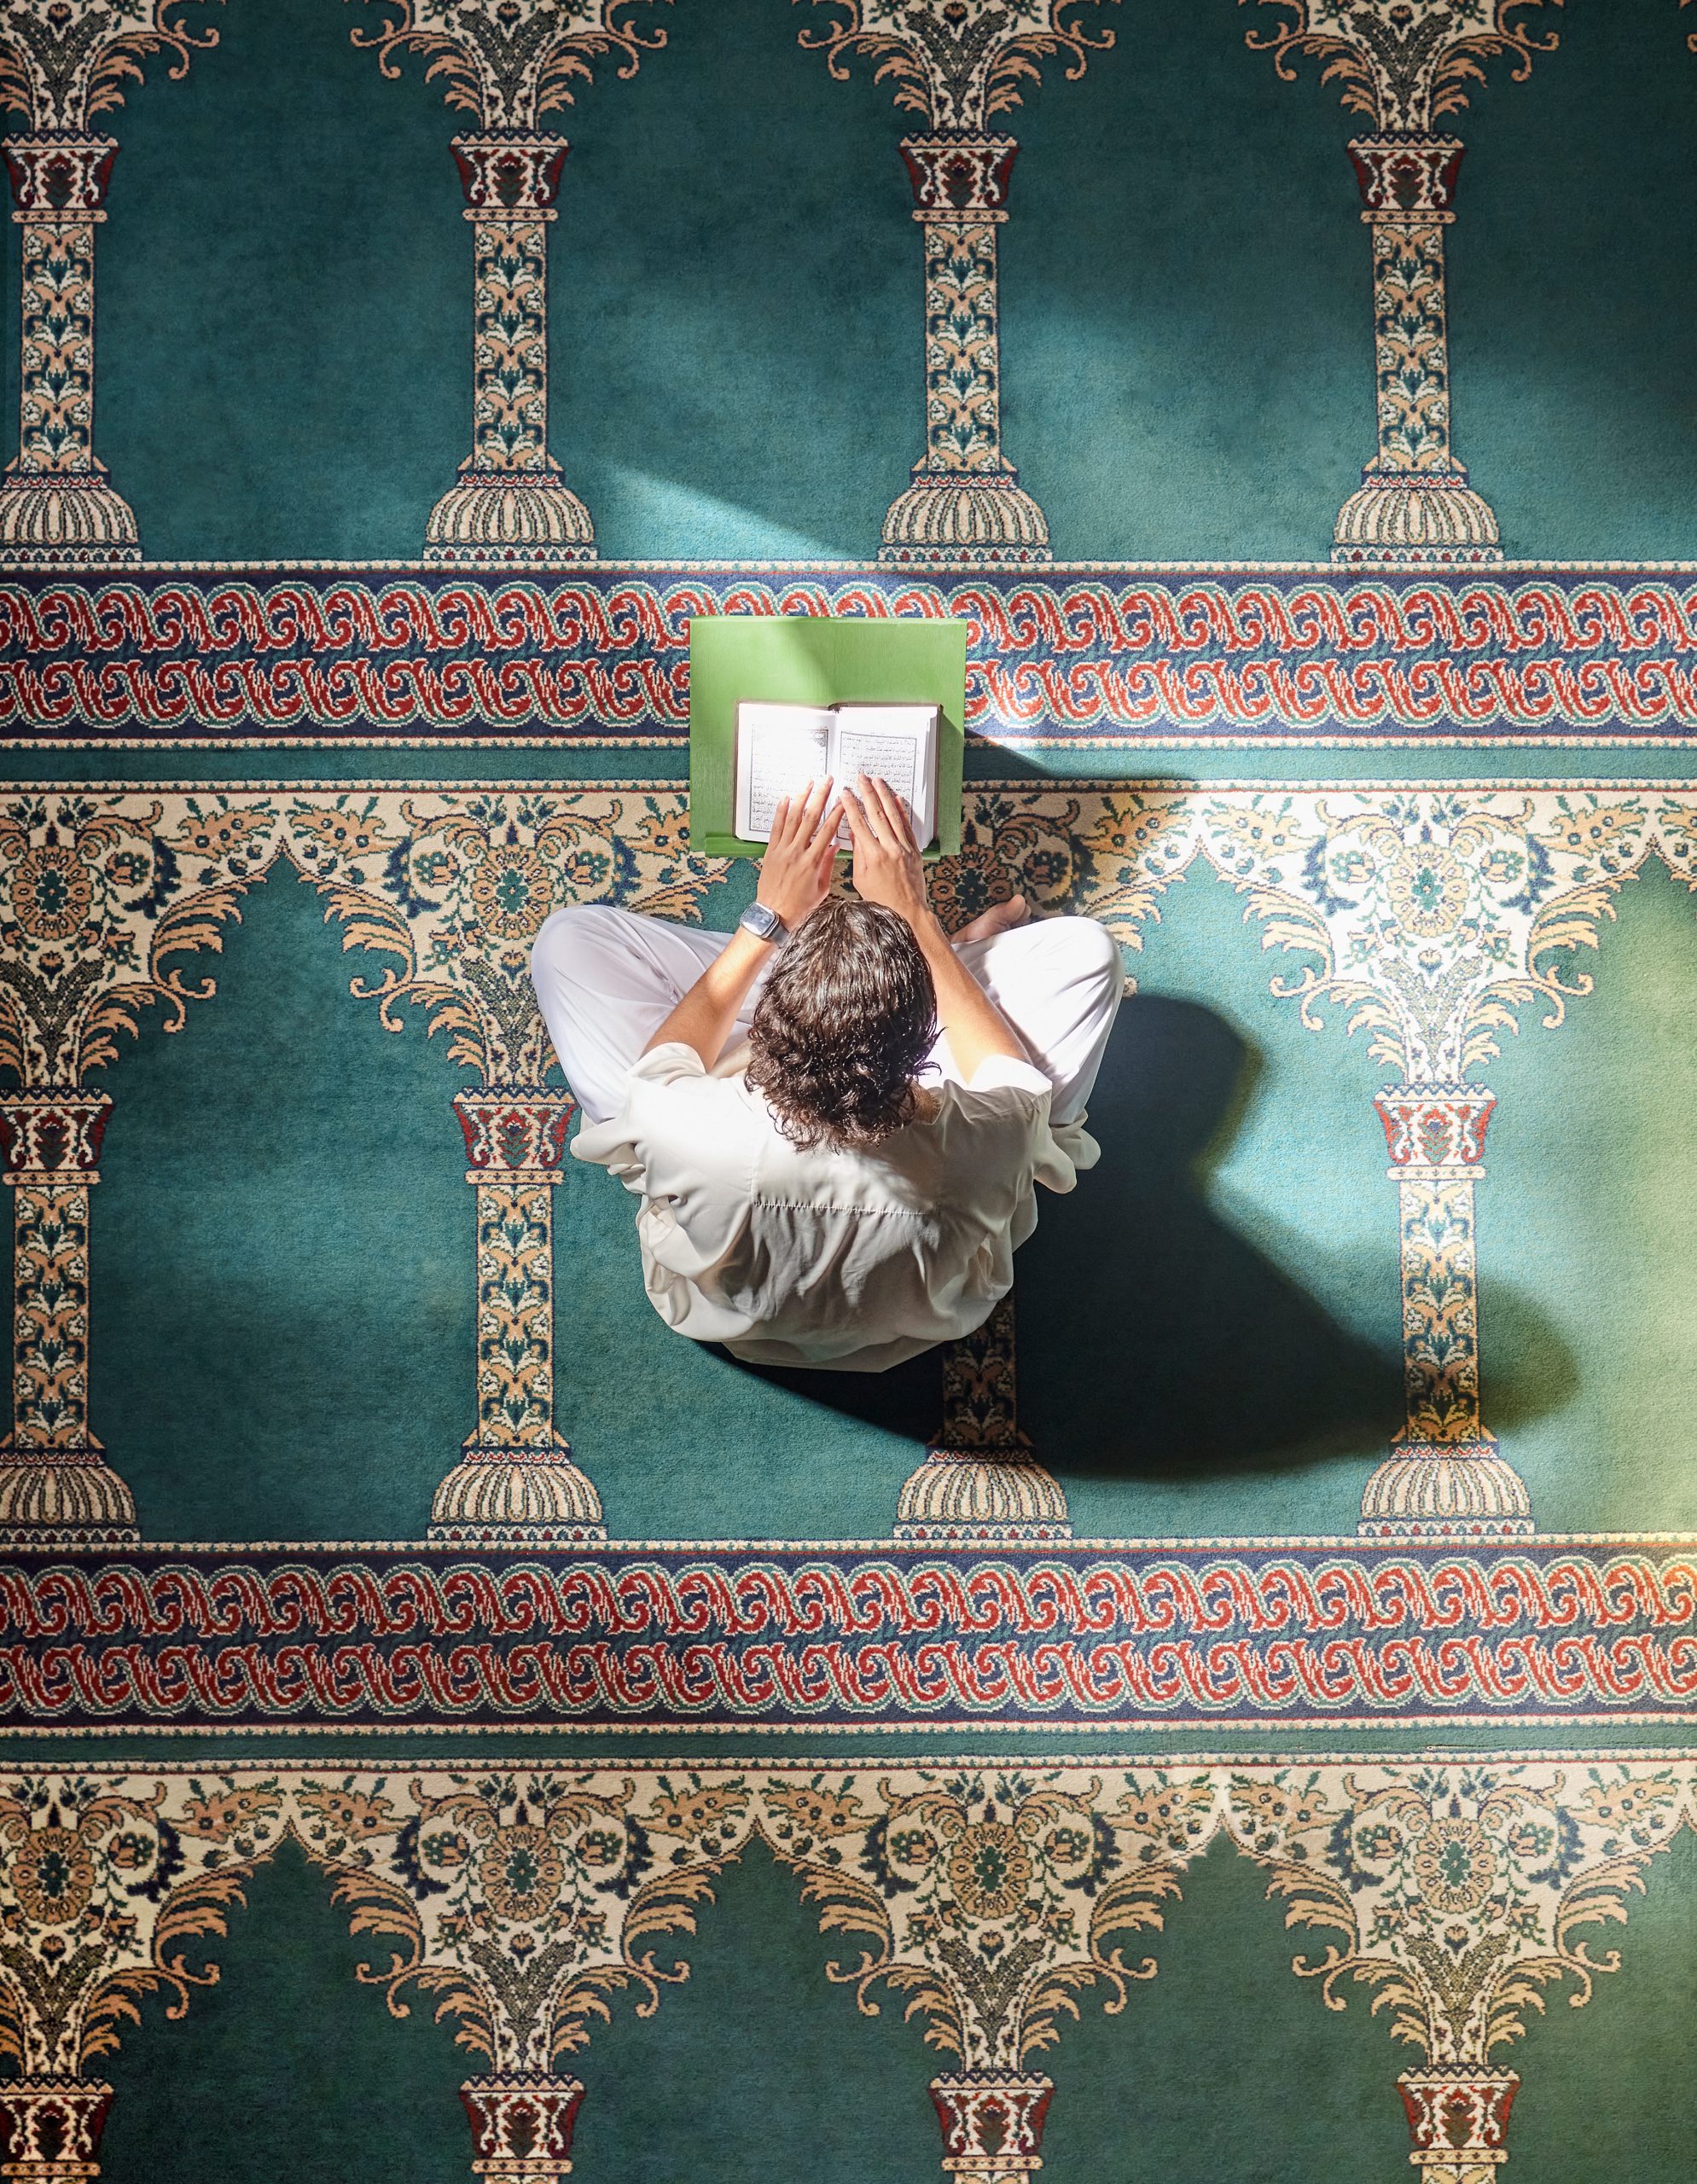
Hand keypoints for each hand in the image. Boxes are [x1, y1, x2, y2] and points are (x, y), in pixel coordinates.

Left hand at [756, 776, 841, 930]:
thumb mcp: (821, 888)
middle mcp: (797, 852)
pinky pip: (776, 827)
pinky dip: (780, 812)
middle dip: (820, 796)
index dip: (836, 813)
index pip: (827, 831)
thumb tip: (834, 846)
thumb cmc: (799, 905)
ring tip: (809, 783)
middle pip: (811, 818)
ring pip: (793, 818)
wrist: (774, 914)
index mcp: (812, 862)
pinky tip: (786, 798)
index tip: (843, 800)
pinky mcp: (771, 852)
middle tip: (827, 781)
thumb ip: (827, 864)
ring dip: (801, 798)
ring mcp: (782, 850)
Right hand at [842, 774, 931, 932]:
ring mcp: (903, 848)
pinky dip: (901, 811)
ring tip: (878, 781)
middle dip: (867, 793)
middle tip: (861, 778)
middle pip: (876, 814)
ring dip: (885, 795)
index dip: (851, 806)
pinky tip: (896, 799)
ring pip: (893, 815)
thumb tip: (854, 834)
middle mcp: (889, 848)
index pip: (859, 824)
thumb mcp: (860, 879)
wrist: (908, 911)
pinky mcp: (914, 850)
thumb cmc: (881, 900)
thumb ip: (857, 854)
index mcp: (872, 856)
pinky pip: (907, 826)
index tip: (845, 793)